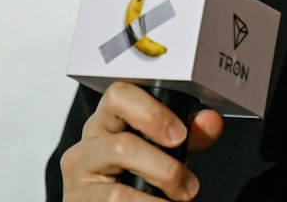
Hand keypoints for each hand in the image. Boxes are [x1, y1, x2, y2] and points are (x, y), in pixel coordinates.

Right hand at [58, 81, 223, 200]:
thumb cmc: (134, 173)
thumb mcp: (164, 149)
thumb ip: (190, 134)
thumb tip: (210, 121)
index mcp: (108, 122)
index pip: (119, 96)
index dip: (152, 113)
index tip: (180, 134)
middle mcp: (87, 146)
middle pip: (122, 146)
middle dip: (165, 168)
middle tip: (188, 184)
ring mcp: (77, 177)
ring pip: (118, 190)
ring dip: (157, 196)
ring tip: (179, 200)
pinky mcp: (76, 201)